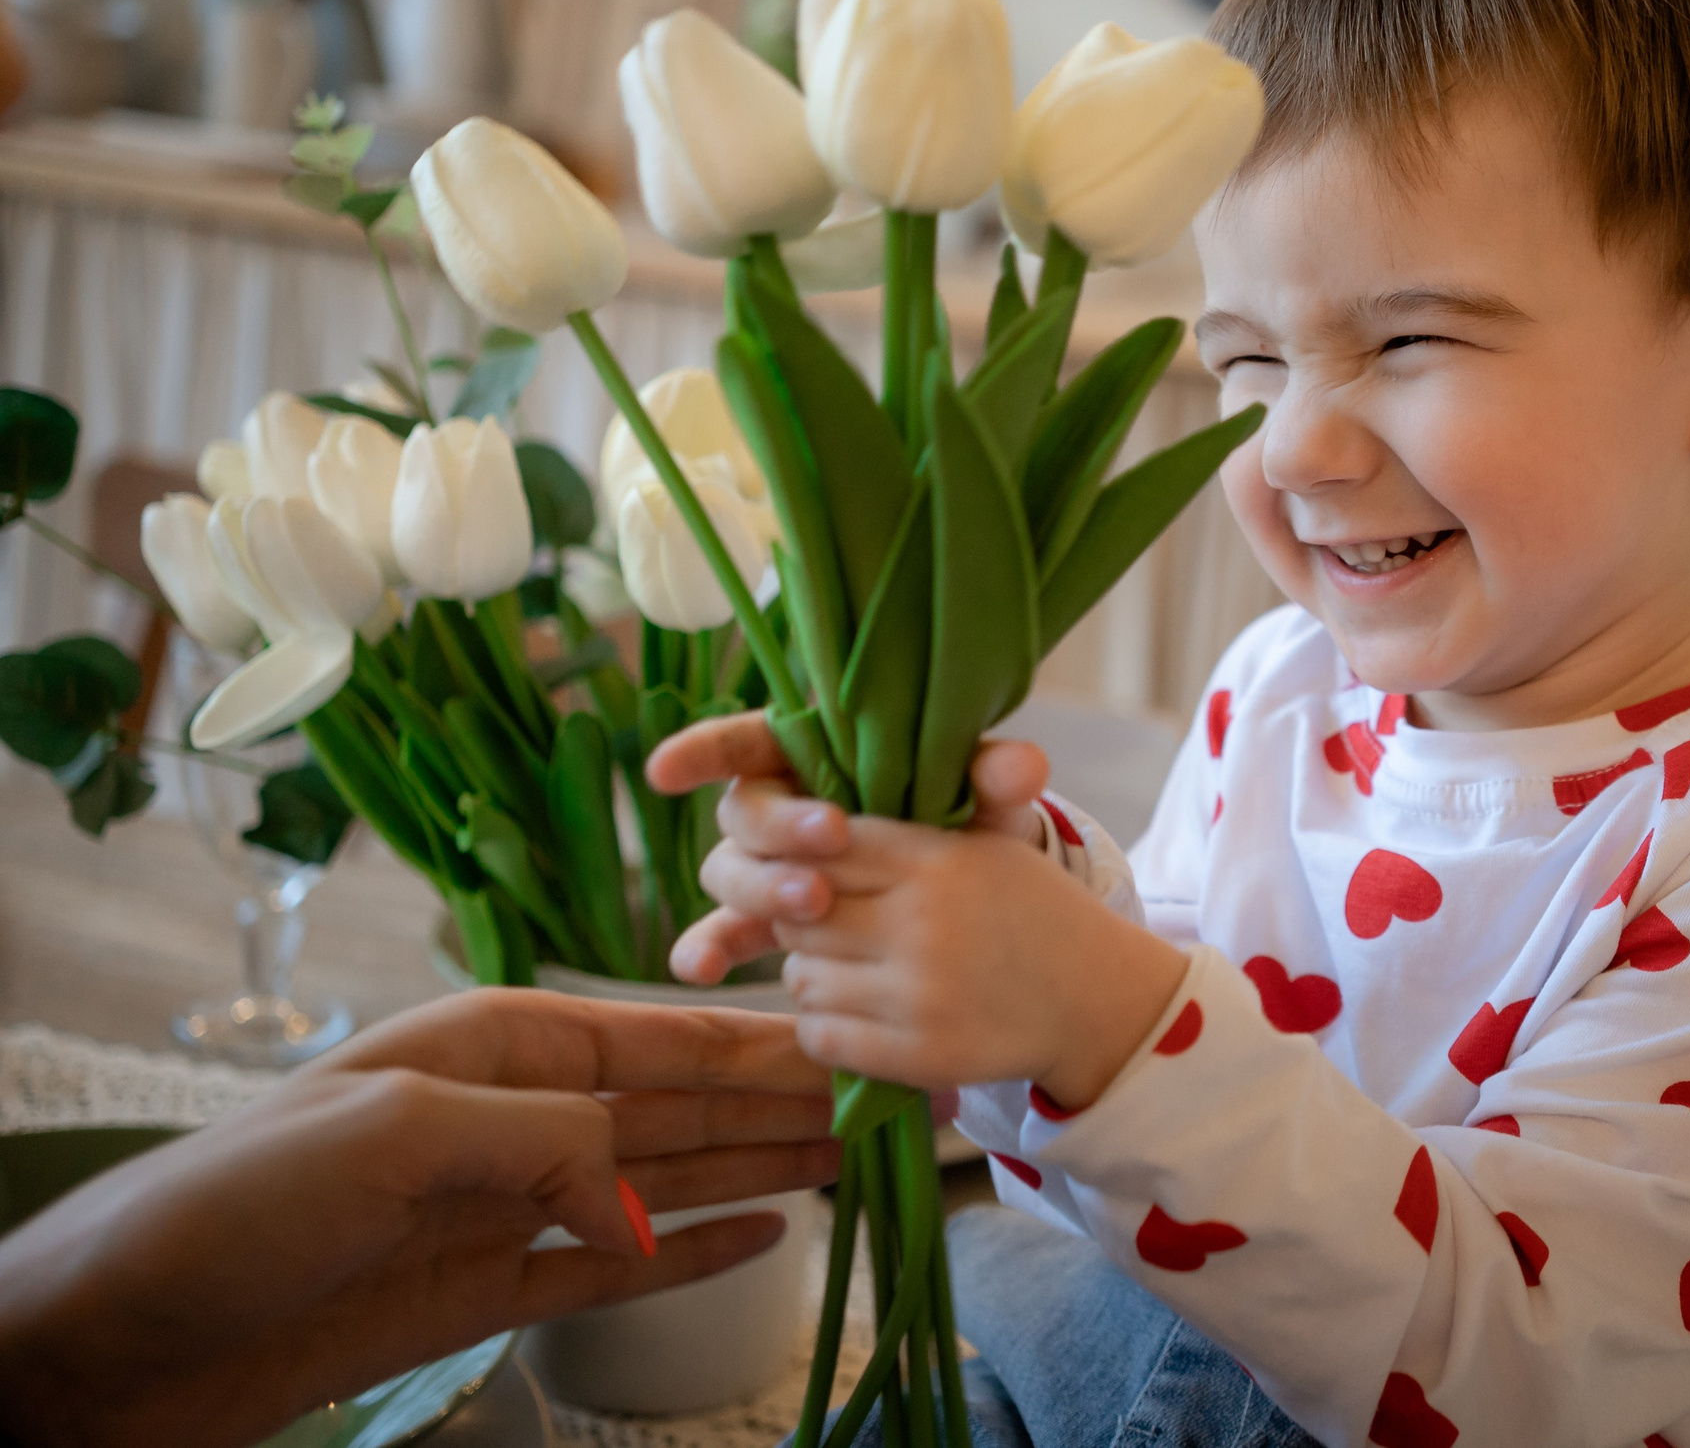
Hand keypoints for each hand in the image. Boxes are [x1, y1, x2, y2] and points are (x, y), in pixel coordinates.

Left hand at [0, 988, 837, 1447]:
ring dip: (762, 1167)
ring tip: (858, 1161)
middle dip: (783, 1098)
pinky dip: (699, 1249)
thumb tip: (643, 1195)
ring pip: (667, 1178)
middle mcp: (512, 1114)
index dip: (758, 1040)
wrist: (116, 1338)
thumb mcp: (396, 1137)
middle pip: (679, 1103)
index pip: (656, 1035)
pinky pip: (619, 1262)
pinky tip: (771, 1236)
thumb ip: (543, 1141)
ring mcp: (505, 1205)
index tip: (851, 1039)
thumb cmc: (235, 1206)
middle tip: (890, 1103)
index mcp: (490, 1045)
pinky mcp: (486, 1289)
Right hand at [643, 714, 1056, 982]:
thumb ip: (995, 776)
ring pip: (732, 873)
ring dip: (762, 888)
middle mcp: (782, 810)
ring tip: (814, 904)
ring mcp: (771, 868)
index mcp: (818, 755)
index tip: (667, 770)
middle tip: (831, 843)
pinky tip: (704, 970)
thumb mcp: (986, 796)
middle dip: (780, 829)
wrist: (978, 899)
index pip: (749, 740)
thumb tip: (1020, 766)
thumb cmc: (967, 820)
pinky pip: (725, 934)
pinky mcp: (773, 922)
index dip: (705, 749)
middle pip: (745, 813)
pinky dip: (710, 948)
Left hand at [649, 718, 1187, 1106]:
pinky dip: (826, 1024)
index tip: (818, 873)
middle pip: (799, 914)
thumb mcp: (988, 844)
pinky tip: (859, 1011)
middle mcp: (923, 924)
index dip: (806, 859)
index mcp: (938, 861)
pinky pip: (819, 1035)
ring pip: (800, 977)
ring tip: (853, 968)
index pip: (823, 848)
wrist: (1094, 998)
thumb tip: (813, 826)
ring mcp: (919, 994)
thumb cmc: (1031, 910)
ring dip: (814, 972)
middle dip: (803, 918)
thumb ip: (907, 825)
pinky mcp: (917, 1054)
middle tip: (833, 924)